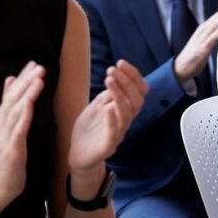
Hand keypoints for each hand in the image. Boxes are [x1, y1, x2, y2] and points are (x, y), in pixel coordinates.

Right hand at [0, 62, 45, 203]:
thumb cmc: (6, 156)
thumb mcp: (7, 128)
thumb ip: (9, 106)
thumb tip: (10, 81)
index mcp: (3, 119)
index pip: (12, 94)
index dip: (23, 78)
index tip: (34, 63)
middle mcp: (2, 124)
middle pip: (14, 97)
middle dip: (26, 80)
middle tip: (39, 65)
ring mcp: (6, 135)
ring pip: (16, 109)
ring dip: (27, 93)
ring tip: (38, 78)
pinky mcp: (11, 148)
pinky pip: (18, 129)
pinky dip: (23, 116)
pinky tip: (30, 105)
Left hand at [69, 60, 147, 174]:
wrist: (79, 155)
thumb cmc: (89, 130)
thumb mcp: (97, 106)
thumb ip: (108, 94)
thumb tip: (116, 77)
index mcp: (124, 110)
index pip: (138, 91)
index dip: (133, 76)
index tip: (121, 62)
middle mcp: (125, 121)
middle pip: (137, 100)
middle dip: (127, 82)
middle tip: (113, 69)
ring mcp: (118, 133)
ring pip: (127, 113)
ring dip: (120, 94)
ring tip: (109, 80)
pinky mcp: (108, 145)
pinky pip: (114, 132)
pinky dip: (113, 119)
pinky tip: (107, 108)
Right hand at [173, 0, 217, 83]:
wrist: (180, 69)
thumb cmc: (194, 56)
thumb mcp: (205, 43)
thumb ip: (214, 36)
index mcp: (204, 30)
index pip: (217, 17)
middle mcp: (202, 32)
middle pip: (217, 18)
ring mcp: (201, 40)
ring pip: (214, 26)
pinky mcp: (201, 49)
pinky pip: (210, 39)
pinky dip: (217, 32)